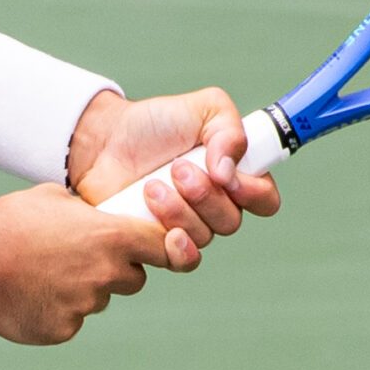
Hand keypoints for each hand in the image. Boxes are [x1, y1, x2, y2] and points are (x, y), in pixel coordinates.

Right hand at [0, 186, 169, 344]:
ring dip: (82, 290)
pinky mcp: (64, 329)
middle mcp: (105, 274)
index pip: (165, 247)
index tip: (162, 248)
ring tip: (44, 273)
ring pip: (99, 299)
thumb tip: (101, 219)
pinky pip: (72, 320)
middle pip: (134, 279)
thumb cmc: (8, 222)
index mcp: (110, 237)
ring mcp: (85, 305)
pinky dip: (58, 310)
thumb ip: (89, 214)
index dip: (165, 247)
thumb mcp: (54, 199)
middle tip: (80, 258)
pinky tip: (31, 293)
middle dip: (116, 270)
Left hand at [65, 88, 282, 263]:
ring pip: (204, 237)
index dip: (253, 193)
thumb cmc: (156, 122)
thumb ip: (230, 130)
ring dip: (179, 211)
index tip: (228, 176)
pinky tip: (166, 231)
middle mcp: (215, 206)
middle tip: (177, 169)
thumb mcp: (204, 107)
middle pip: (231, 221)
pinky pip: (182, 261)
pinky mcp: (158, 243)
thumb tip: (229, 172)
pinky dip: (179, 249)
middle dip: (205, 196)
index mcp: (234, 175)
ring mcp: (188, 226)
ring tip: (151, 186)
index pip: (265, 200)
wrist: (104, 140)